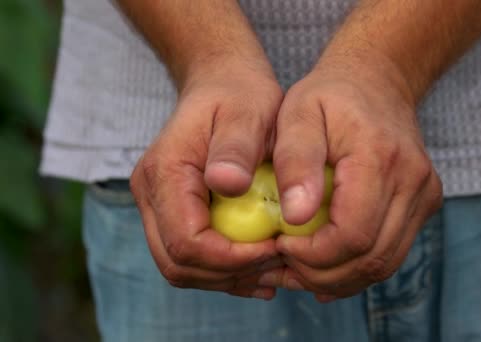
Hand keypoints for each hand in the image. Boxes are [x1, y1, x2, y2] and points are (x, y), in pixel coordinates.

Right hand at [130, 57, 283, 299]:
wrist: (222, 84)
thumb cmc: (239, 95)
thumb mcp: (247, 112)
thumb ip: (235, 149)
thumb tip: (227, 186)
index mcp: (165, 172)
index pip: (186, 242)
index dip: (231, 258)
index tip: (275, 248)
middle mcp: (151, 194)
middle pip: (177, 263)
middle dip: (228, 274)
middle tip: (276, 262)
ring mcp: (158, 205)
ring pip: (182, 266)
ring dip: (227, 277)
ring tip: (272, 268)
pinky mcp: (173, 211)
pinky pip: (190, 255)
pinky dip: (224, 271)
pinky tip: (260, 270)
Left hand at [265, 53, 442, 300]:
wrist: (376, 80)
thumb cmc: (329, 96)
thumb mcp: (298, 115)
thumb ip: (296, 163)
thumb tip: (296, 217)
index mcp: (381, 158)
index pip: (352, 236)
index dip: (312, 256)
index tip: (279, 245)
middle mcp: (414, 181)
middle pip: (371, 259)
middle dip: (320, 275)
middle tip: (282, 266)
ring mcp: (425, 195)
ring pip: (383, 264)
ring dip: (337, 278)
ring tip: (298, 268)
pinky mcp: (424, 203)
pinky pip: (389, 253)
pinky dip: (355, 267)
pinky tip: (323, 265)